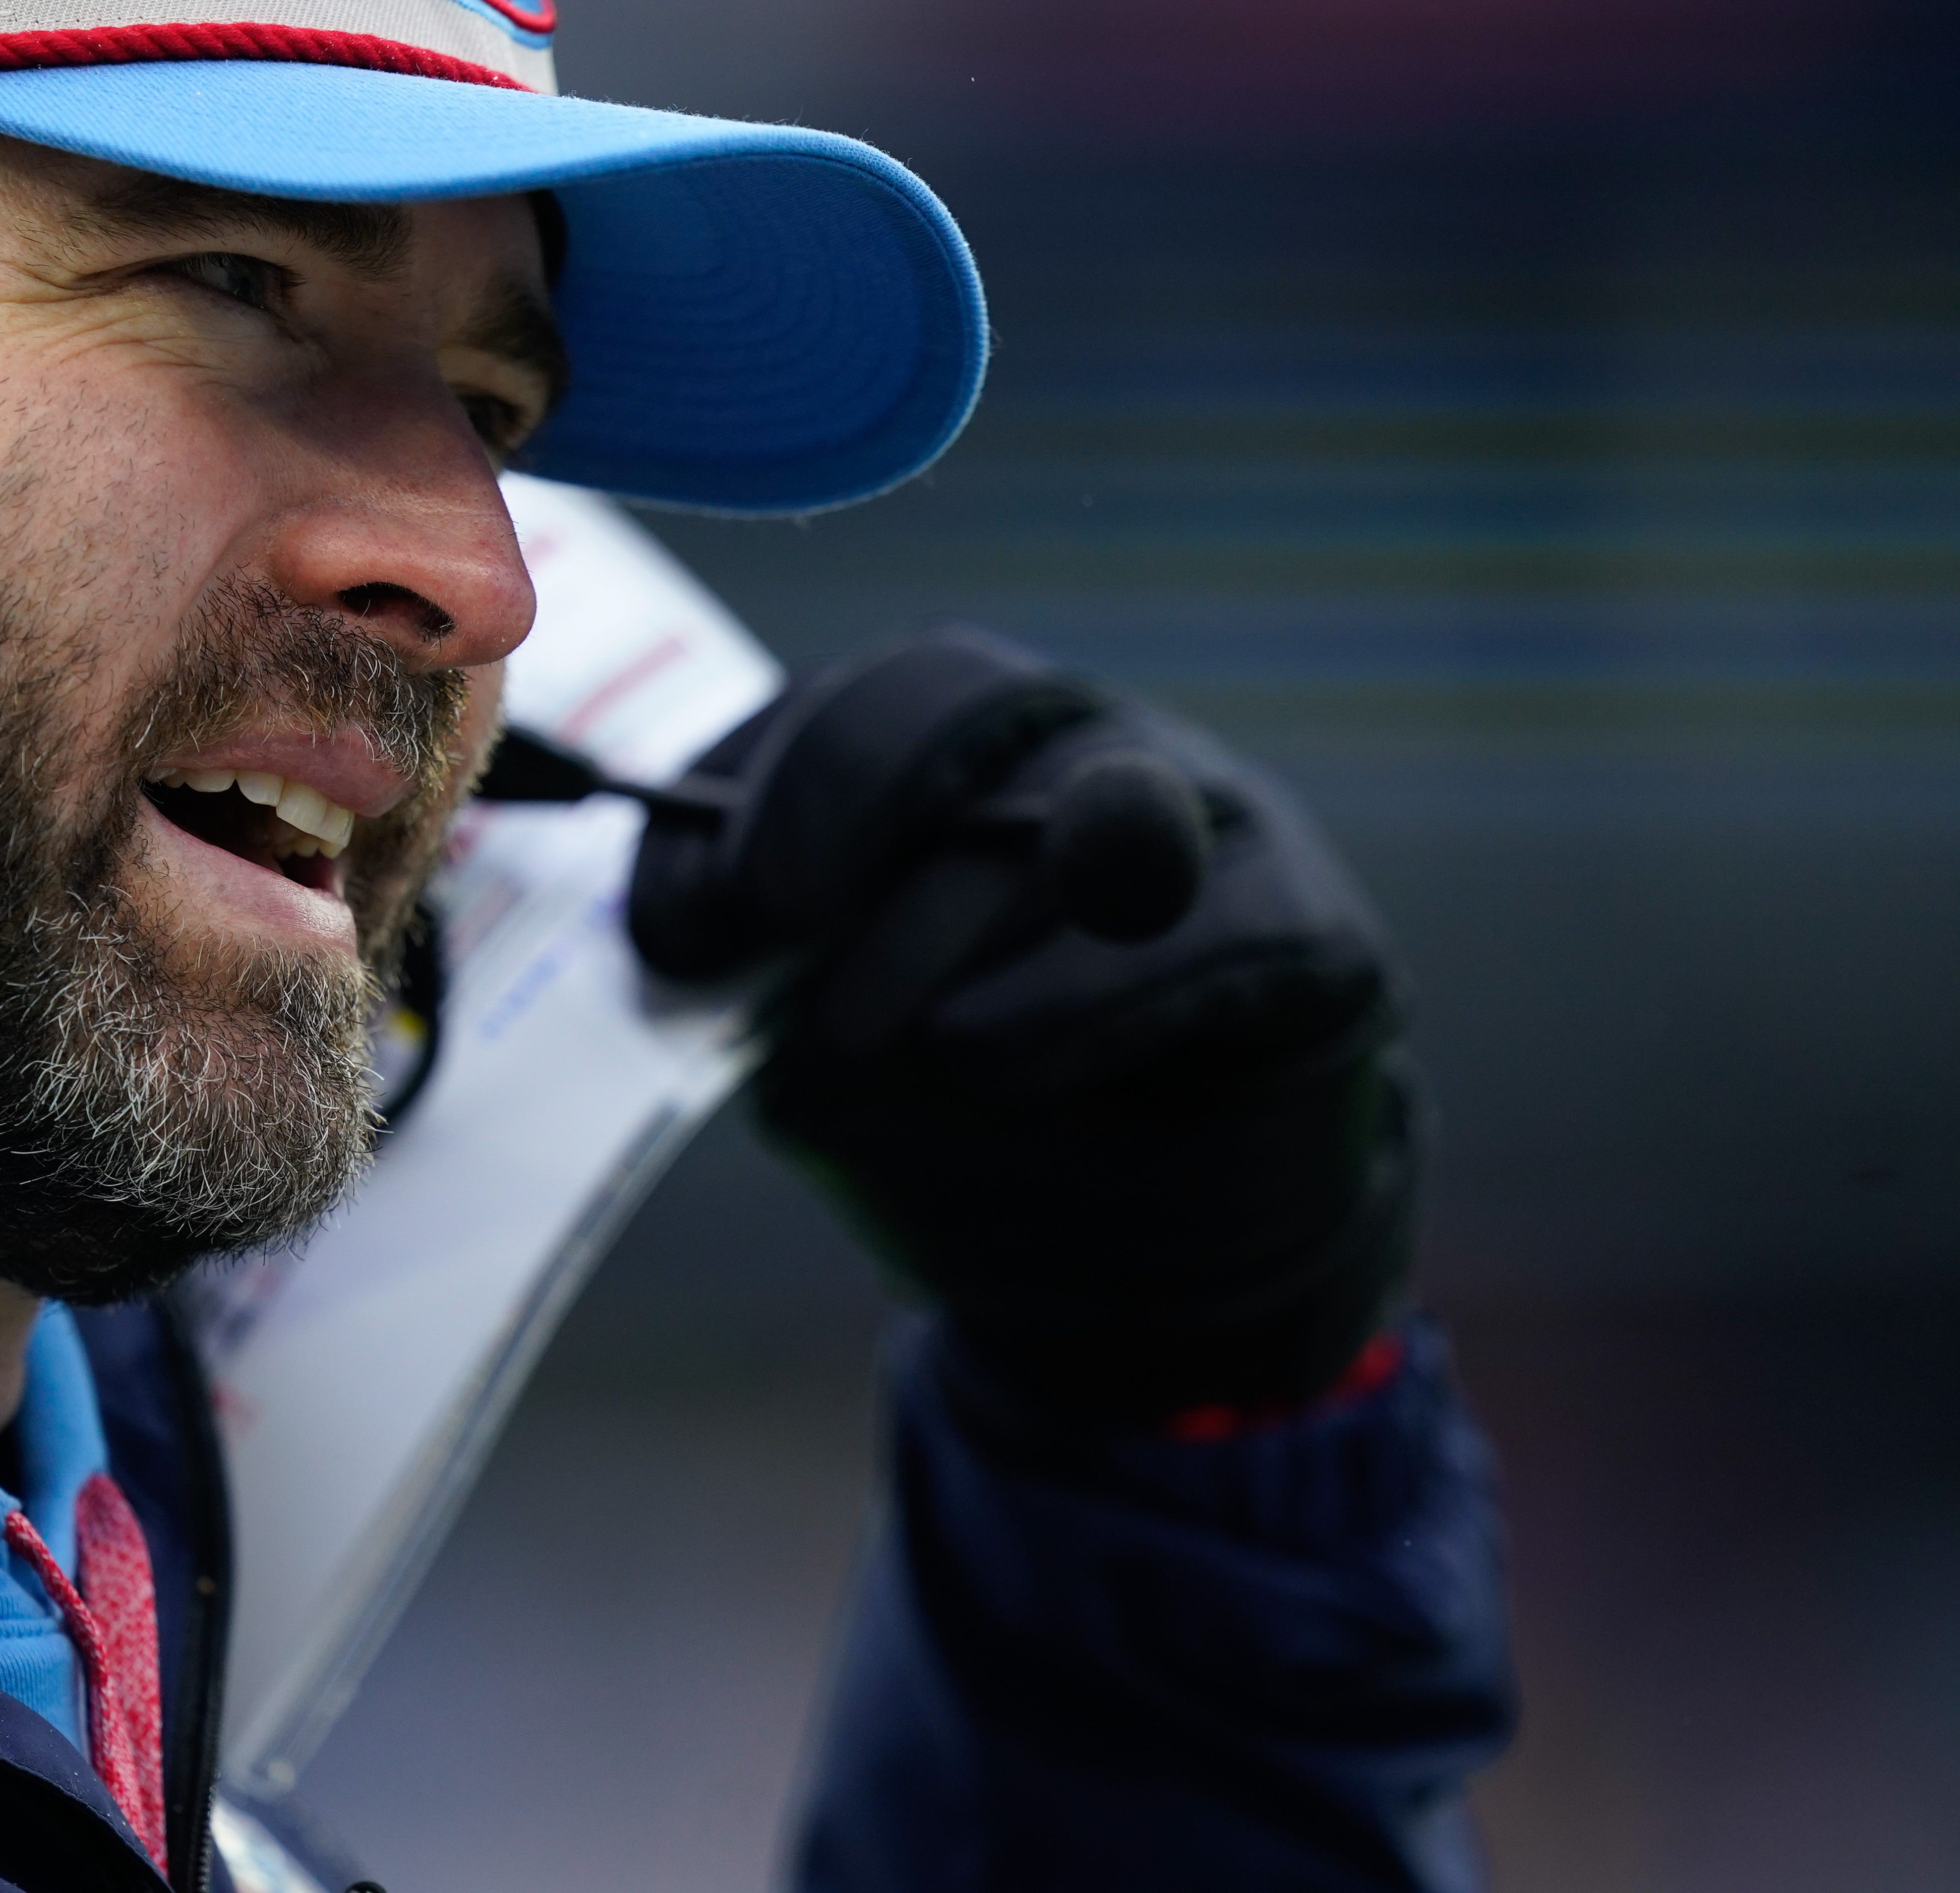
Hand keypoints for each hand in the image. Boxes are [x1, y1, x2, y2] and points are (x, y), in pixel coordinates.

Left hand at [628, 627, 1418, 1427]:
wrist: (1156, 1282)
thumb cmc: (979, 1141)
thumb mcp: (833, 1066)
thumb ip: (756, 988)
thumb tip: (674, 935)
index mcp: (965, 763)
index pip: (860, 704)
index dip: (761, 794)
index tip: (691, 925)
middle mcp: (1091, 755)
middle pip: (960, 701)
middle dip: (845, 807)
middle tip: (782, 930)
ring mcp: (1213, 827)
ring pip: (1073, 810)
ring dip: (944, 928)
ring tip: (875, 1040)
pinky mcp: (1308, 935)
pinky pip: (1198, 932)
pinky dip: (1072, 995)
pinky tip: (983, 1056)